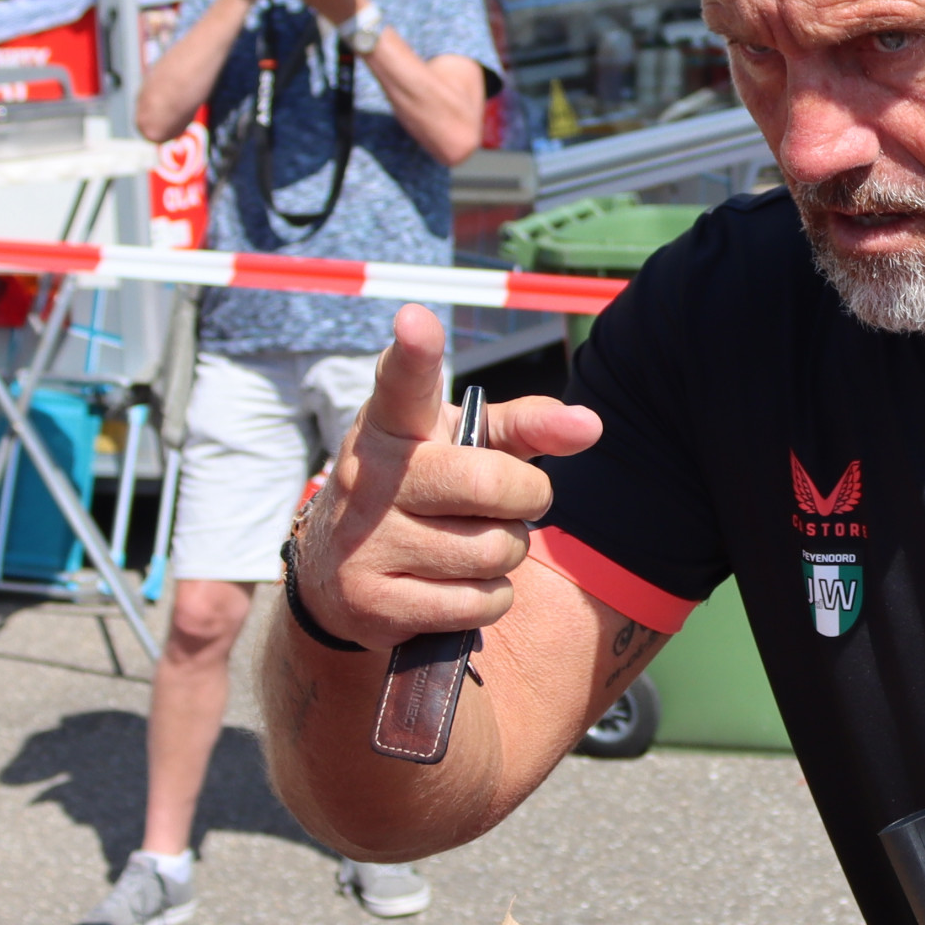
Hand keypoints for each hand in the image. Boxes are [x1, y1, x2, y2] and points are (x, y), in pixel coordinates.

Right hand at [299, 306, 599, 649]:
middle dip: (526, 496)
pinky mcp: (373, 603)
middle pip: (492, 483)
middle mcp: (368, 476)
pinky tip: (459, 584)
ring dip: (507, 552)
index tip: (416, 321)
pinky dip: (490, 597)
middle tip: (512, 500)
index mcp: (392, 425)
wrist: (333, 572)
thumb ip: (524, 427)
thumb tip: (590, 425)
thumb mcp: (463, 445)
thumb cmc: (422, 489)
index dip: (414, 351)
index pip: (404, 382)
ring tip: (474, 543)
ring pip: (493, 550)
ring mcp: (364, 542)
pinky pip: (478, 602)